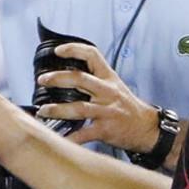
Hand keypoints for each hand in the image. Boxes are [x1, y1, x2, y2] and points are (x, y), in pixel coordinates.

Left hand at [35, 42, 158, 151]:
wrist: (147, 128)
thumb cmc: (127, 107)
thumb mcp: (115, 86)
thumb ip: (94, 80)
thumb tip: (66, 76)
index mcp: (108, 78)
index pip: (92, 55)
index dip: (74, 50)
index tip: (57, 51)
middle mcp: (107, 92)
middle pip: (80, 79)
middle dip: (57, 78)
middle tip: (42, 81)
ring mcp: (106, 111)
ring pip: (78, 108)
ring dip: (57, 110)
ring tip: (42, 111)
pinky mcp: (106, 129)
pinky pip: (84, 133)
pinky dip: (70, 137)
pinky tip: (58, 138)